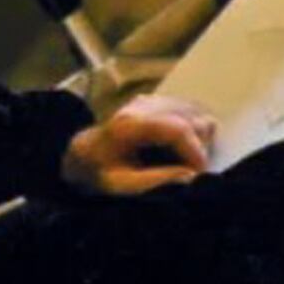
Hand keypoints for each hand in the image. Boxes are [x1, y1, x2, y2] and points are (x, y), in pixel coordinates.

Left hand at [60, 94, 217, 196]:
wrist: (84, 154)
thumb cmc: (100, 172)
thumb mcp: (121, 185)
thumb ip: (155, 181)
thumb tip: (191, 176)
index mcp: (131, 124)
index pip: (179, 129)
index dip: (196, 152)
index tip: (199, 174)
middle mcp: (143, 104)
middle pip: (193, 118)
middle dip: (198, 147)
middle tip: (189, 171)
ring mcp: (153, 99)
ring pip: (197, 112)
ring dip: (198, 138)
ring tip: (183, 160)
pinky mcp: (159, 100)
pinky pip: (191, 110)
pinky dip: (193, 130)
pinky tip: (179, 148)